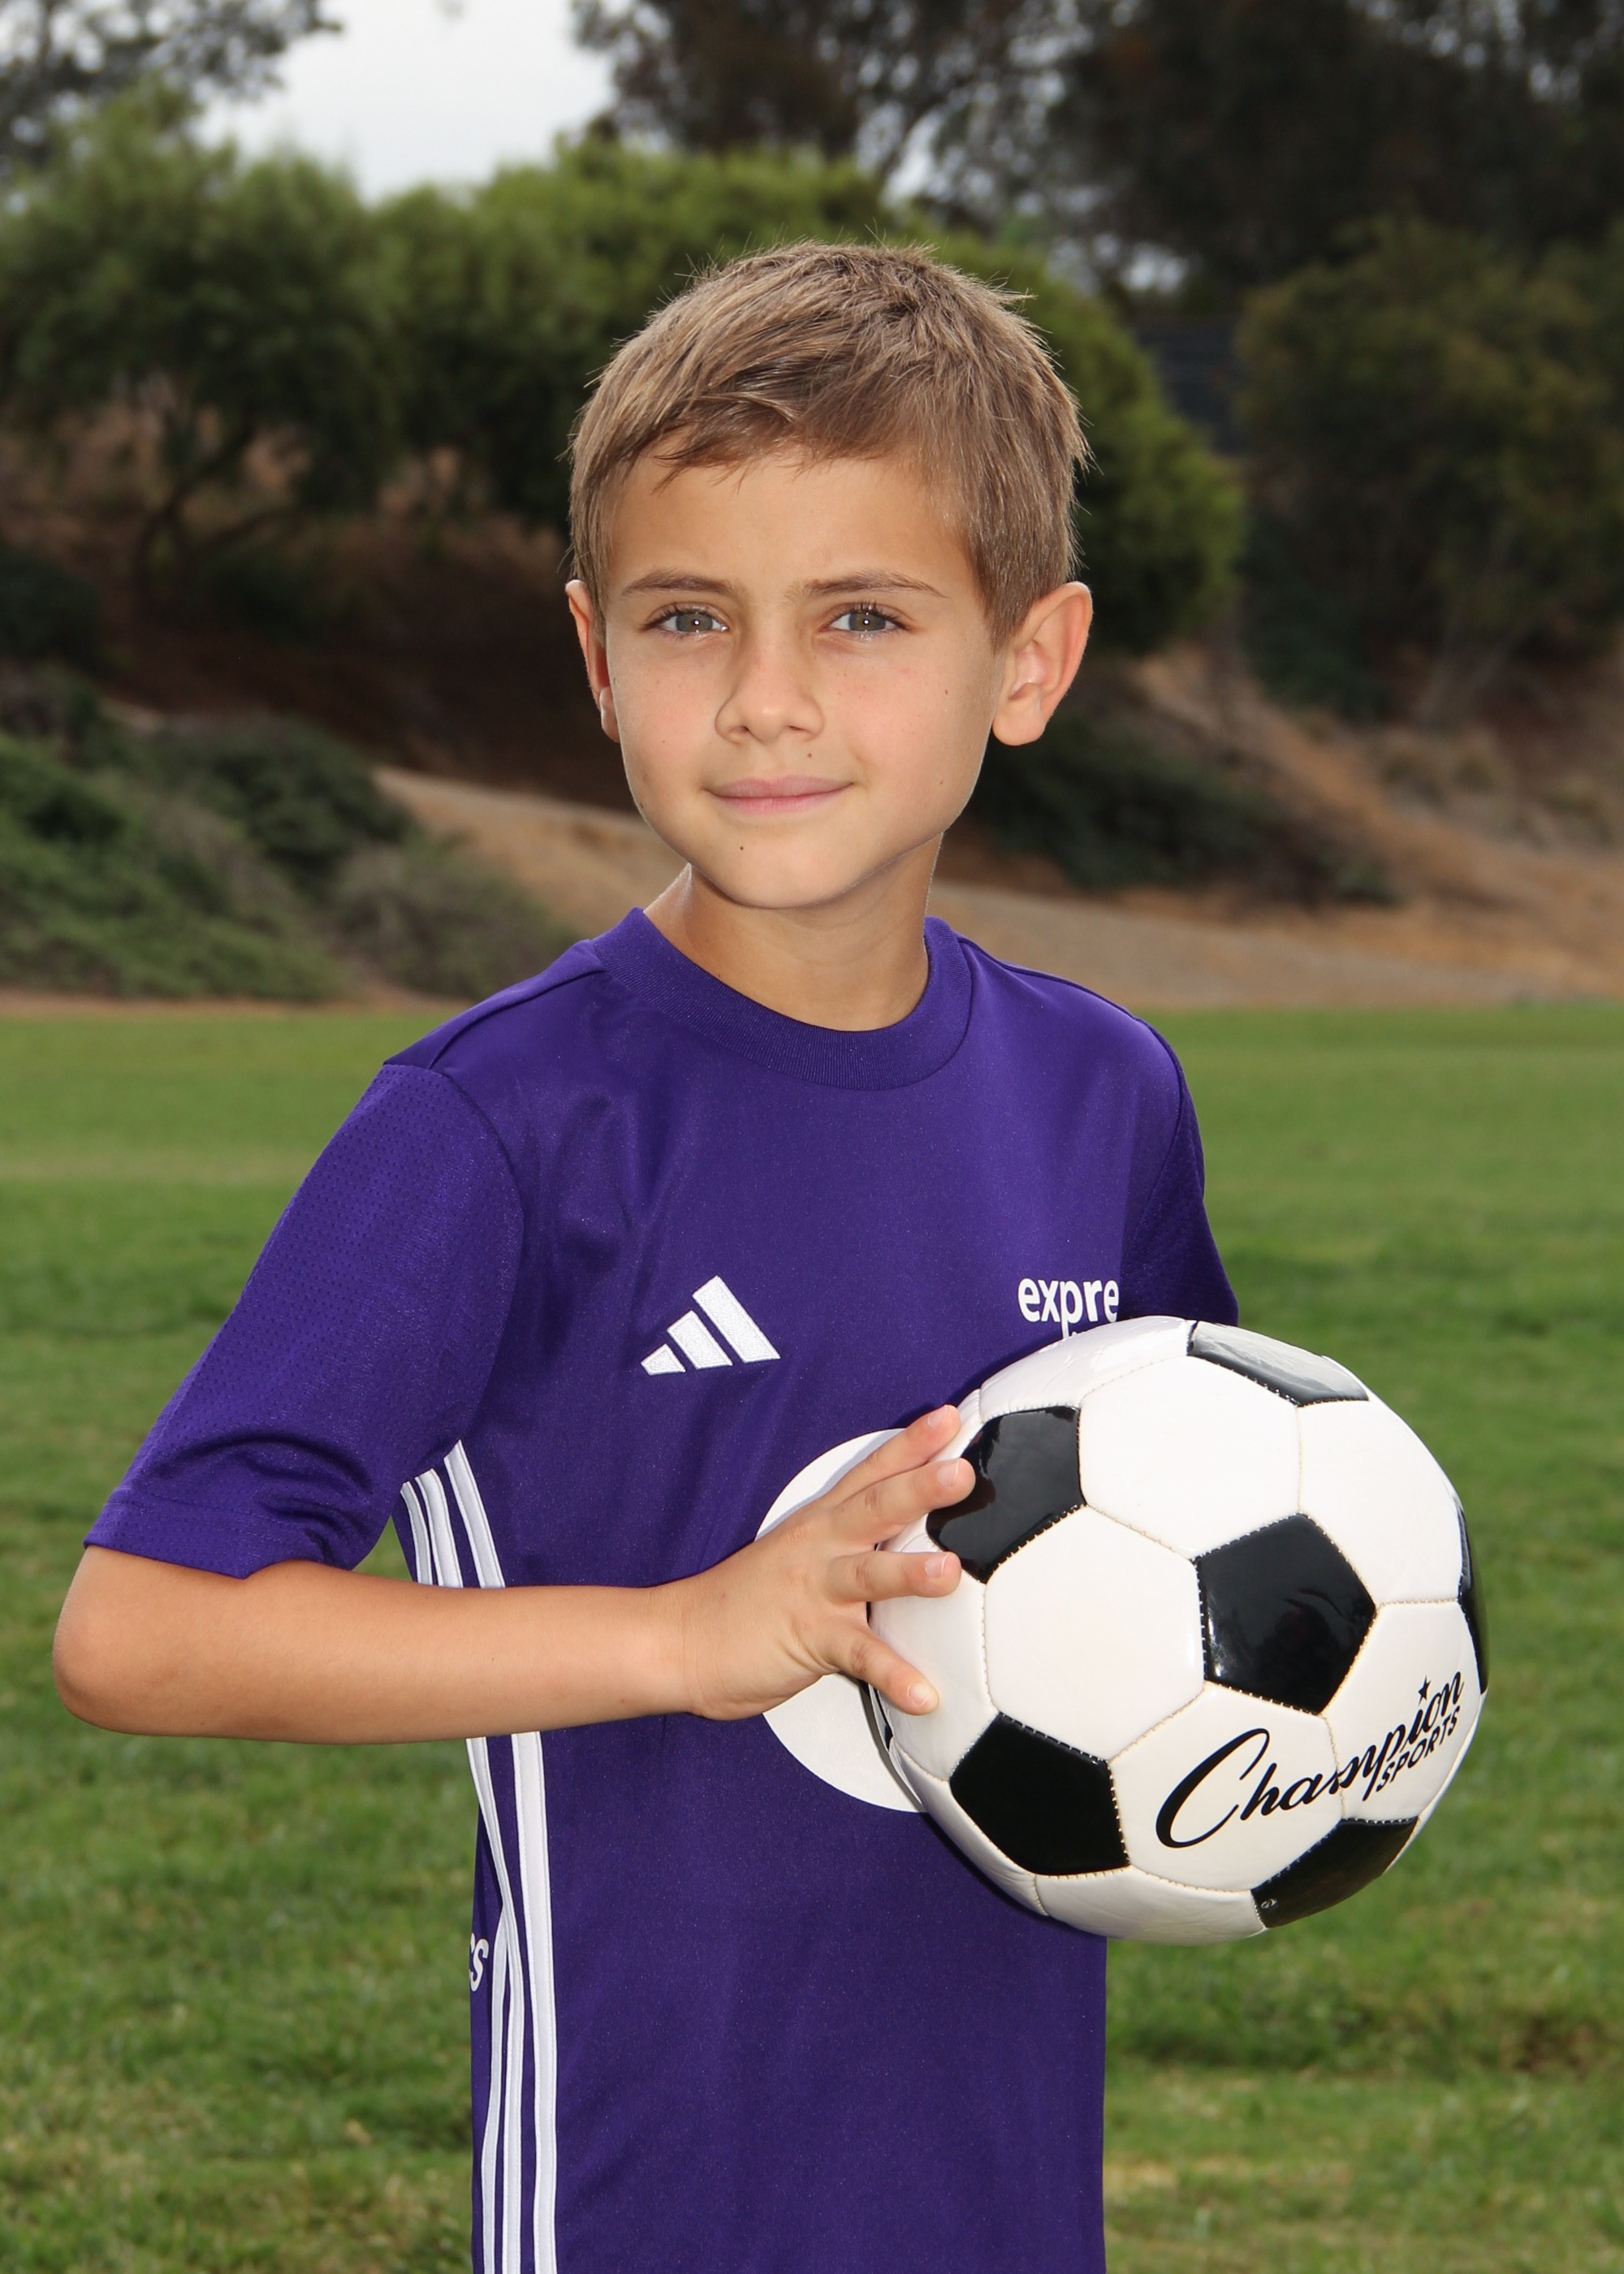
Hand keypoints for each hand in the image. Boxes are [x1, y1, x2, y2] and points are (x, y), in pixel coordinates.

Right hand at [665, 1406, 969, 1722]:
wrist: (682, 1640)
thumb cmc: (747, 1601)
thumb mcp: (800, 1554)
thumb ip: (851, 1542)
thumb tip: (913, 1541)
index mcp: (822, 1524)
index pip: (871, 1474)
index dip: (910, 1445)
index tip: (948, 1419)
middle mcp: (820, 1548)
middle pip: (875, 1508)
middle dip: (918, 1488)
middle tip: (962, 1472)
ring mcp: (814, 1592)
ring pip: (868, 1575)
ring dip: (910, 1573)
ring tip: (948, 1573)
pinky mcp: (809, 1639)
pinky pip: (858, 1658)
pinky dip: (893, 1675)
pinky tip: (924, 1693)